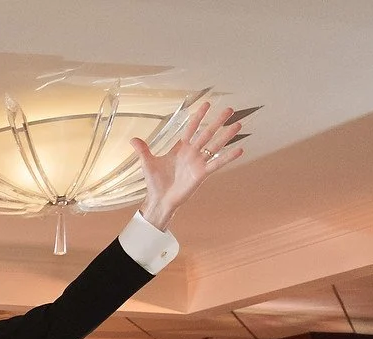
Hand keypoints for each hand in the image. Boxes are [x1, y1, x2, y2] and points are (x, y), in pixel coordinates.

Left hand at [132, 101, 244, 229]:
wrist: (159, 200)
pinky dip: (228, 157)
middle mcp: (192, 153)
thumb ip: (143, 150)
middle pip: (207, 133)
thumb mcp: (147, 163)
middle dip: (218, 121)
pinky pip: (217, 164)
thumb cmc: (155, 183)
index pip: (192, 128)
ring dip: (226, 135)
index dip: (199, 116)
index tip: (207, 104)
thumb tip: (132, 139)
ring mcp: (198, 163)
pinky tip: (240, 149)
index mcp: (181, 148)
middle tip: (230, 109)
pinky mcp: (202, 174)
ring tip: (239, 124)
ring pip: (215, 146)